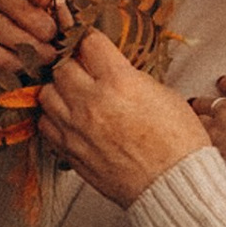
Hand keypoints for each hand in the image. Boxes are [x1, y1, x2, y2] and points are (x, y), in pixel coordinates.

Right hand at [0, 0, 70, 86]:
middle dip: (28, 15)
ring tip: (46, 57)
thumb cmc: (66, 57)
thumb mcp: (72, 34)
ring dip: (21, 41)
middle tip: (51, 34)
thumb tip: (57, 1)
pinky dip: (1, 58)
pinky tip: (21, 68)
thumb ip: (66, 16)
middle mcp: (4, 5)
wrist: (57, 93)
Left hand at [36, 28, 212, 207]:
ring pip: (47, 94)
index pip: (89, 43)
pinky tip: (70, 119)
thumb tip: (115, 71)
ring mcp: (77, 129)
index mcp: (119, 82)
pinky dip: (54, 118)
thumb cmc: (179, 143)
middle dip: (73, 64)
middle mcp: (91, 103)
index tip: (94, 44)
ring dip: (59, 90)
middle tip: (84, 70)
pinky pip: (46, 126)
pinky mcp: (71, 152)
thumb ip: (132, 78)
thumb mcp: (164, 95)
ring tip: (75, 94)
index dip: (92, 40)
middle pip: (61, 66)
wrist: (174, 185)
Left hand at [194, 64, 225, 196]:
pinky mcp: (221, 158)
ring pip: (202, 126)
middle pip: (210, 104)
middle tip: (193, 101)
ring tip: (189, 124)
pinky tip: (194, 151)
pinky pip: (204, 152)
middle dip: (202, 102)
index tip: (221, 81)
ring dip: (197, 124)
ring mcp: (222, 135)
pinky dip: (198, 150)